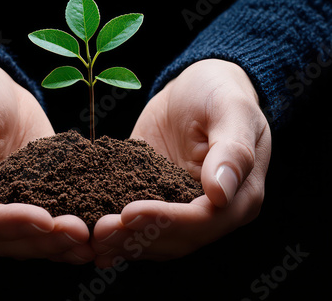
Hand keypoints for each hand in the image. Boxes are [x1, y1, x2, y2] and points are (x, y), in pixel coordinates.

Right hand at [0, 55, 93, 262]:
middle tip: (80, 233)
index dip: (10, 224)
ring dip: (58, 243)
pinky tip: (92, 231)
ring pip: (27, 239)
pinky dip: (65, 230)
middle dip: (43, 239)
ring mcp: (0, 207)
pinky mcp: (27, 198)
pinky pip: (44, 222)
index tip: (45, 219)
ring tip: (90, 240)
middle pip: (5, 239)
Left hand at [92, 59, 270, 266]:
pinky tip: (91, 242)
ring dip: (123, 242)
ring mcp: (182, 209)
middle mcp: (213, 212)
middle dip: (137, 237)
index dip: (166, 221)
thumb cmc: (220, 92)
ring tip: (91, 237)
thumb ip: (232, 151)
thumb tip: (221, 193)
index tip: (129, 213)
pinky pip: (139, 225)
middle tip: (100, 231)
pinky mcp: (156, 200)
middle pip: (176, 239)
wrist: (195, 89)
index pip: (204, 220)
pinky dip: (118, 235)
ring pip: (155, 240)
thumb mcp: (232, 110)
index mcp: (240, 195)